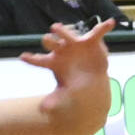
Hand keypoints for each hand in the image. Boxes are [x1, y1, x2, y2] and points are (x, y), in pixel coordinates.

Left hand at [19, 18, 114, 134]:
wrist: (91, 80)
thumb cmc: (74, 85)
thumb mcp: (65, 93)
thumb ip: (55, 99)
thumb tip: (43, 110)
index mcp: (53, 62)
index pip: (39, 61)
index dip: (31, 59)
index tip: (23, 57)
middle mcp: (62, 50)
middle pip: (51, 44)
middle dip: (48, 41)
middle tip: (45, 39)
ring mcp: (76, 44)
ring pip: (67, 35)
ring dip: (62, 31)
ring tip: (56, 27)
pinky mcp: (91, 41)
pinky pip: (97, 32)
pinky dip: (104, 27)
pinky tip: (110, 23)